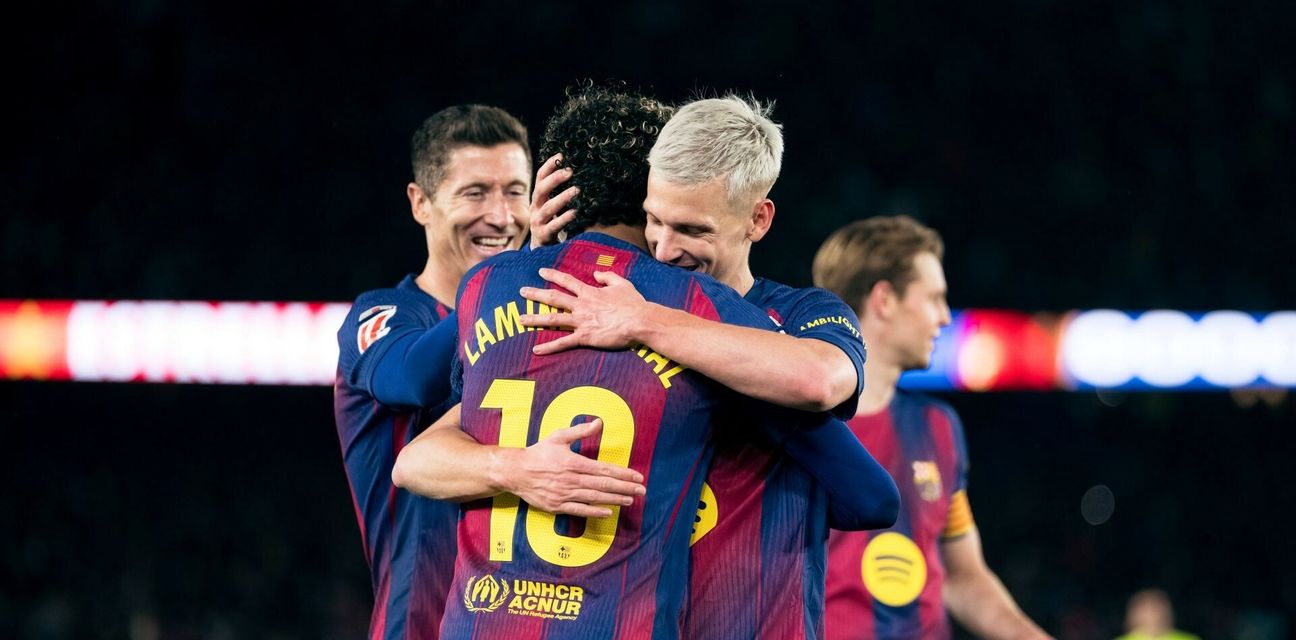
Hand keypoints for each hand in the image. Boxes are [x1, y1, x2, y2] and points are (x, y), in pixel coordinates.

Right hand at [495, 418, 645, 517]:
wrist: (515, 471)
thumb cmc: (538, 453)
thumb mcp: (558, 437)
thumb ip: (580, 431)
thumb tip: (599, 422)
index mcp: (574, 462)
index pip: (604, 469)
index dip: (623, 474)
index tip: (637, 476)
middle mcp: (571, 479)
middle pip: (604, 485)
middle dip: (625, 488)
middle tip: (642, 490)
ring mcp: (565, 494)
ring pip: (595, 498)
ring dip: (615, 500)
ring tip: (630, 500)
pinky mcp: (557, 506)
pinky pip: (579, 510)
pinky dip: (595, 511)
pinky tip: (608, 512)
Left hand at [519, 268, 650, 354]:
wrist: (640, 321)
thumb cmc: (634, 303)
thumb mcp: (622, 284)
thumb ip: (608, 276)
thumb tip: (597, 273)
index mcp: (590, 292)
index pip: (567, 281)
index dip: (553, 275)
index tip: (541, 271)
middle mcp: (581, 305)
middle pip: (554, 298)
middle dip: (536, 294)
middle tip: (522, 292)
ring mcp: (581, 321)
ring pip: (553, 319)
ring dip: (535, 318)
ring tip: (521, 319)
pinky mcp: (584, 337)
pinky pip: (563, 342)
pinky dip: (549, 347)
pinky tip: (535, 350)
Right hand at [528, 153, 579, 247]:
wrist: (541, 248)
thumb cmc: (550, 222)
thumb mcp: (551, 205)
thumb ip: (558, 192)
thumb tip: (573, 172)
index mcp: (537, 198)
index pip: (540, 178)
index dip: (548, 166)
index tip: (560, 155)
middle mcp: (535, 207)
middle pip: (541, 190)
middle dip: (555, 179)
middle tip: (570, 171)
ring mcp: (537, 221)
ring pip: (548, 208)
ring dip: (562, 198)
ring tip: (576, 190)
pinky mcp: (543, 235)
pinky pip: (554, 226)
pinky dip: (564, 218)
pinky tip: (574, 212)